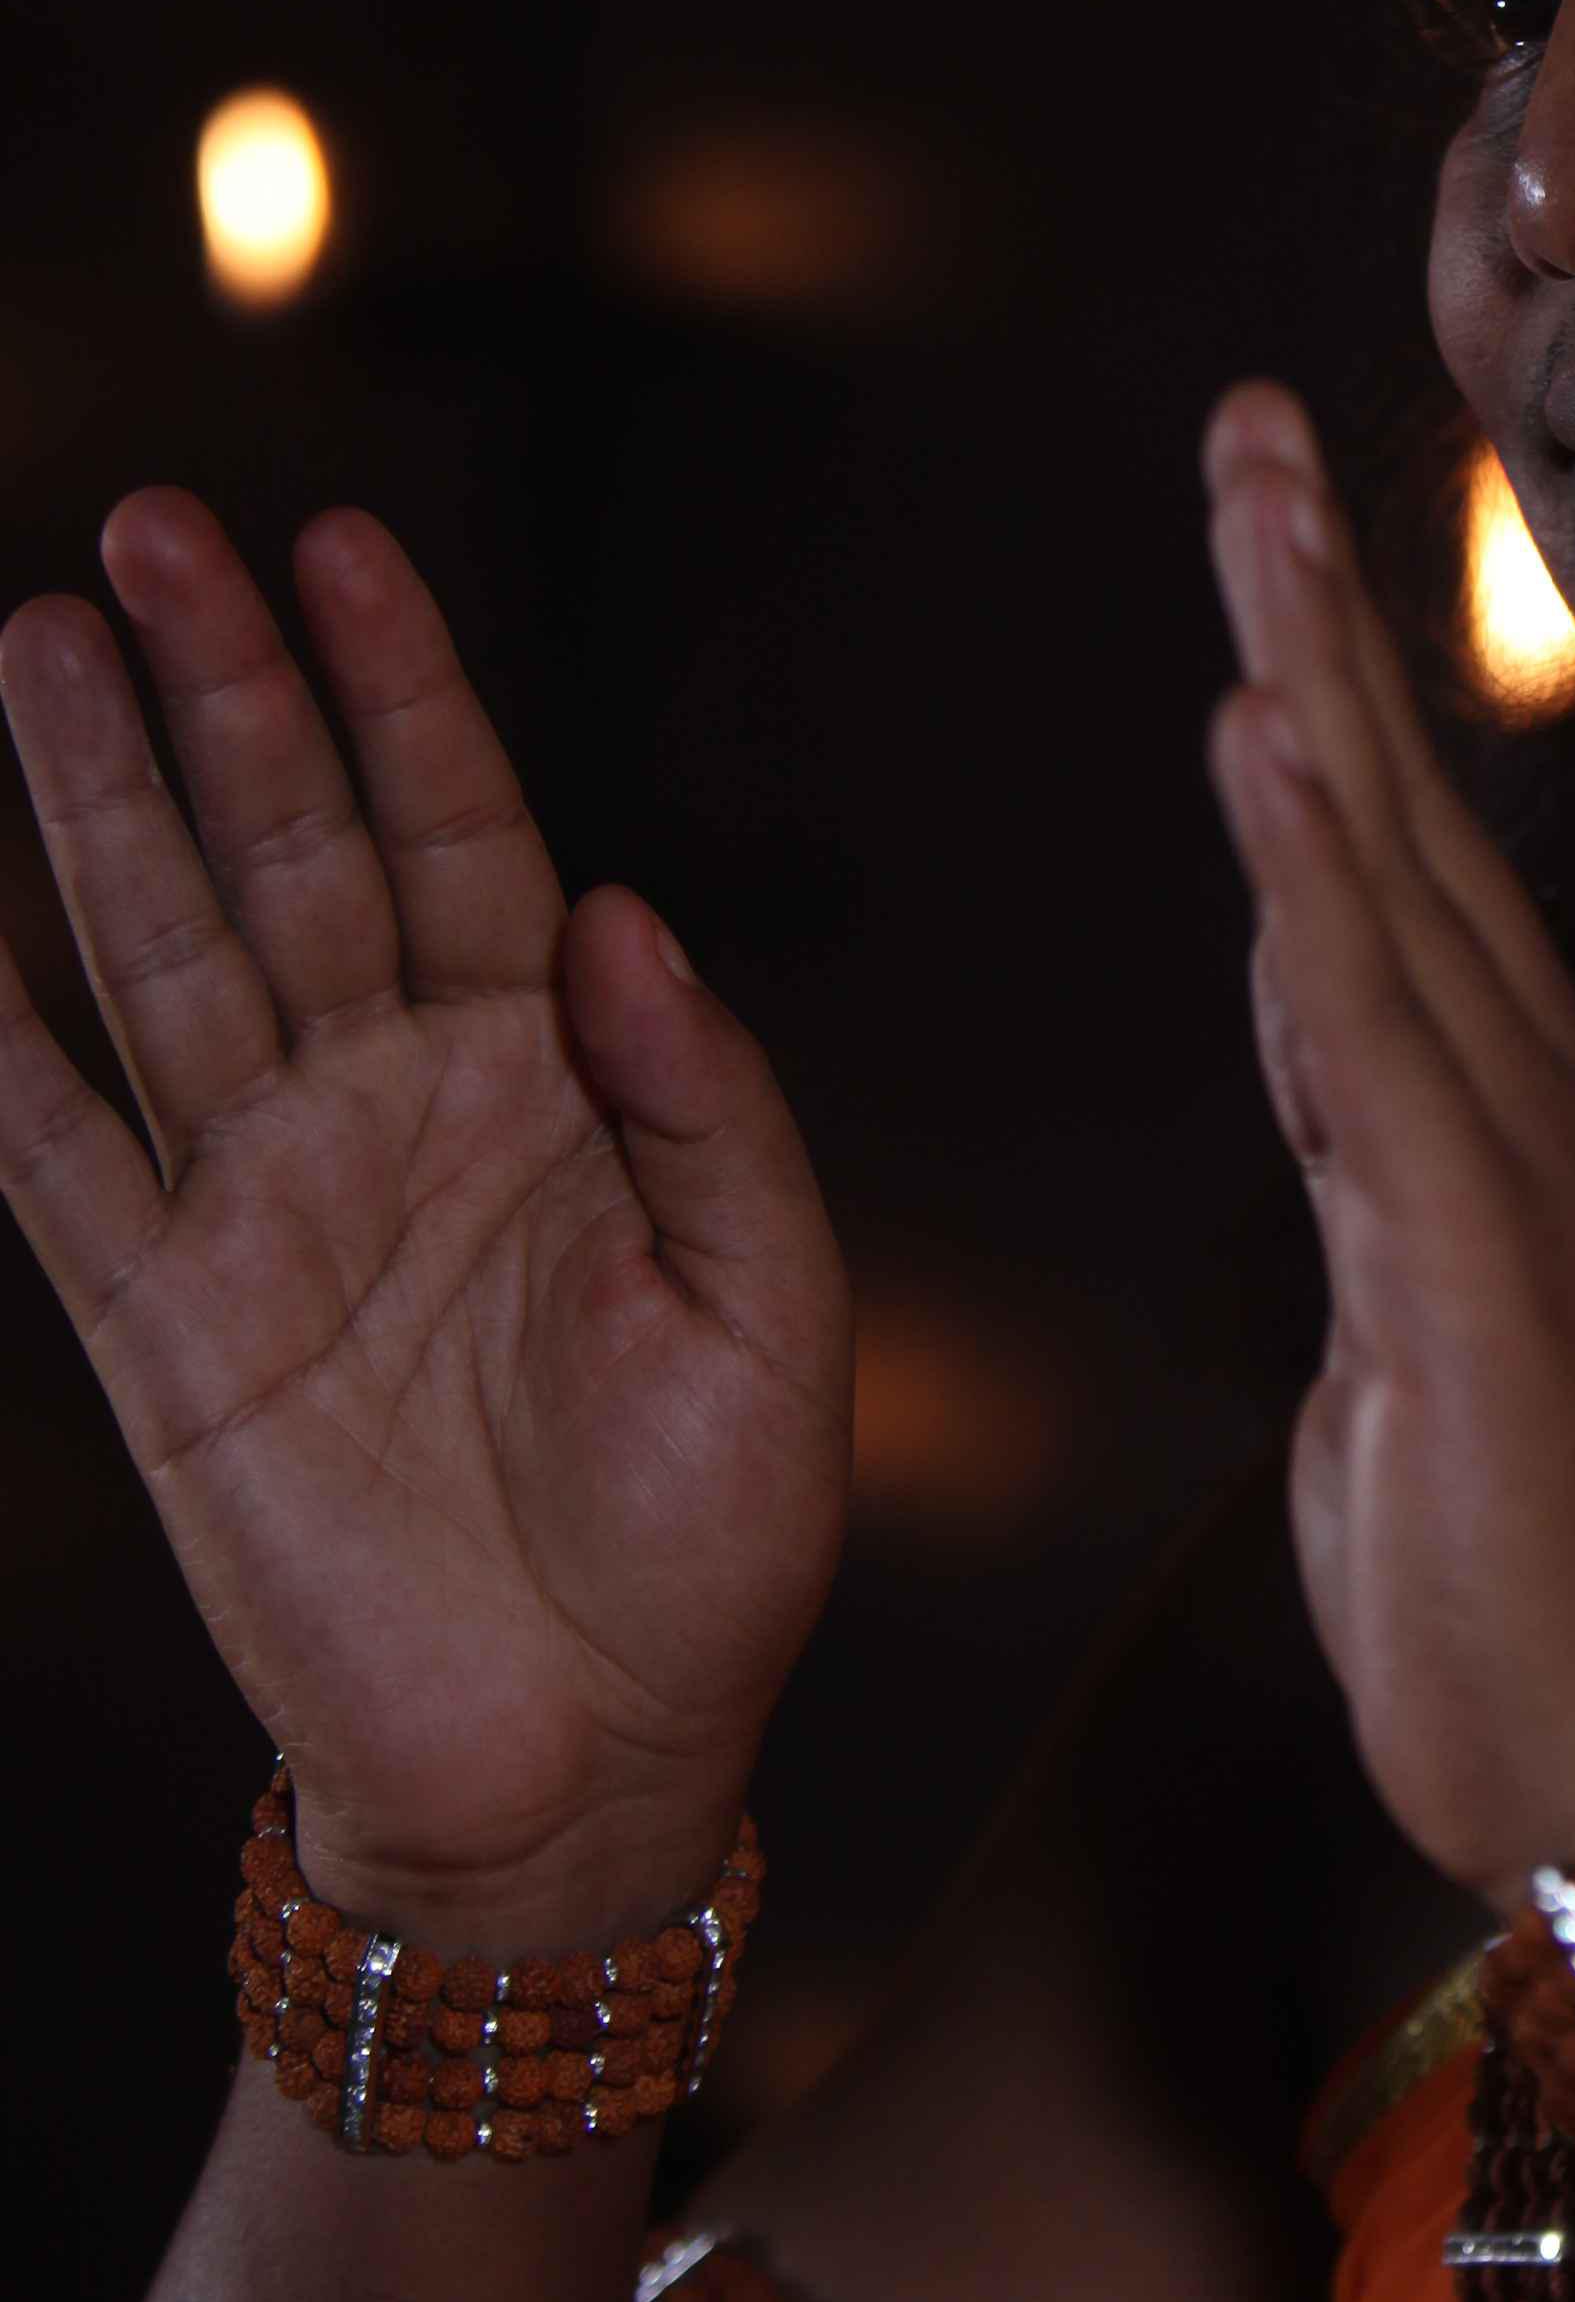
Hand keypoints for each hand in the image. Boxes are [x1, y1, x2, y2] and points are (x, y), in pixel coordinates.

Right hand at [0, 493, 853, 1938]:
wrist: (590, 1766)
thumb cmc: (712, 1546)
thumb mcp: (774, 1311)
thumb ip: (706, 1106)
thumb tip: (616, 912)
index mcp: (548, 1080)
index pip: (460, 834)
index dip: (400, 693)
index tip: (343, 549)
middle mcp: (390, 1105)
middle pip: (289, 853)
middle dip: (223, 693)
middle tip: (153, 535)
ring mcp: (262, 1202)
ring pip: (160, 953)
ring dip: (93, 803)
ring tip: (35, 640)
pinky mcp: (161, 1324)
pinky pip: (48, 1153)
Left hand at [1199, 386, 1574, 1908]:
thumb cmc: (1513, 1602)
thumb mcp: (1412, 1352)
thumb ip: (1379, 1197)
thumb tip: (1335, 1084)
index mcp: (1521, 1128)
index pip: (1399, 866)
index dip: (1329, 686)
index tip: (1269, 528)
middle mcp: (1539, 1108)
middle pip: (1402, 813)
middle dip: (1316, 604)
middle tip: (1244, 423)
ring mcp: (1517, 1168)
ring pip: (1390, 873)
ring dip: (1311, 667)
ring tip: (1245, 497)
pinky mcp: (1477, 1254)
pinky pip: (1373, 1030)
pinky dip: (1314, 871)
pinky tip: (1263, 730)